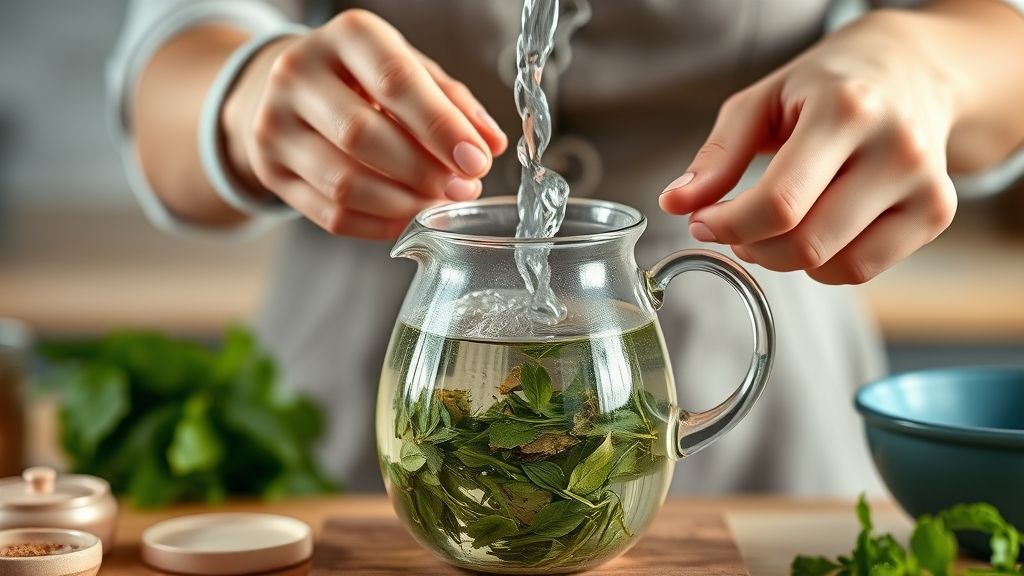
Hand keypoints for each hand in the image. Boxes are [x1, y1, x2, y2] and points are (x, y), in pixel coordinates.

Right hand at [222, 10, 506, 238]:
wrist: (293, 89)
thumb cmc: (366, 79)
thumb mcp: (411, 70)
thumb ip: (452, 103)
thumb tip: (489, 145)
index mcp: (344, 36)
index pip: (394, 81)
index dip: (440, 127)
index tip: (476, 160)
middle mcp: (297, 74)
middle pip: (362, 135)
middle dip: (422, 171)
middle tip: (462, 188)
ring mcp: (273, 125)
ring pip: (343, 183)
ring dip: (402, 204)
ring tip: (436, 204)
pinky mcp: (269, 171)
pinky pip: (329, 215)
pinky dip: (377, 225)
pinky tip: (407, 219)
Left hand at [659, 9, 960, 284]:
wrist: (911, 70)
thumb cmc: (824, 86)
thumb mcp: (760, 101)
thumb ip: (716, 155)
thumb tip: (675, 204)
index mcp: (846, 110)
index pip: (779, 202)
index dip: (728, 226)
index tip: (703, 222)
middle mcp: (896, 148)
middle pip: (805, 243)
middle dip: (751, 246)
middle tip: (733, 228)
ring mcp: (924, 184)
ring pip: (833, 265)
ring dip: (784, 259)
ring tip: (773, 226)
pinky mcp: (936, 213)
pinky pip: (862, 271)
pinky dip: (823, 265)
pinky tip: (813, 231)